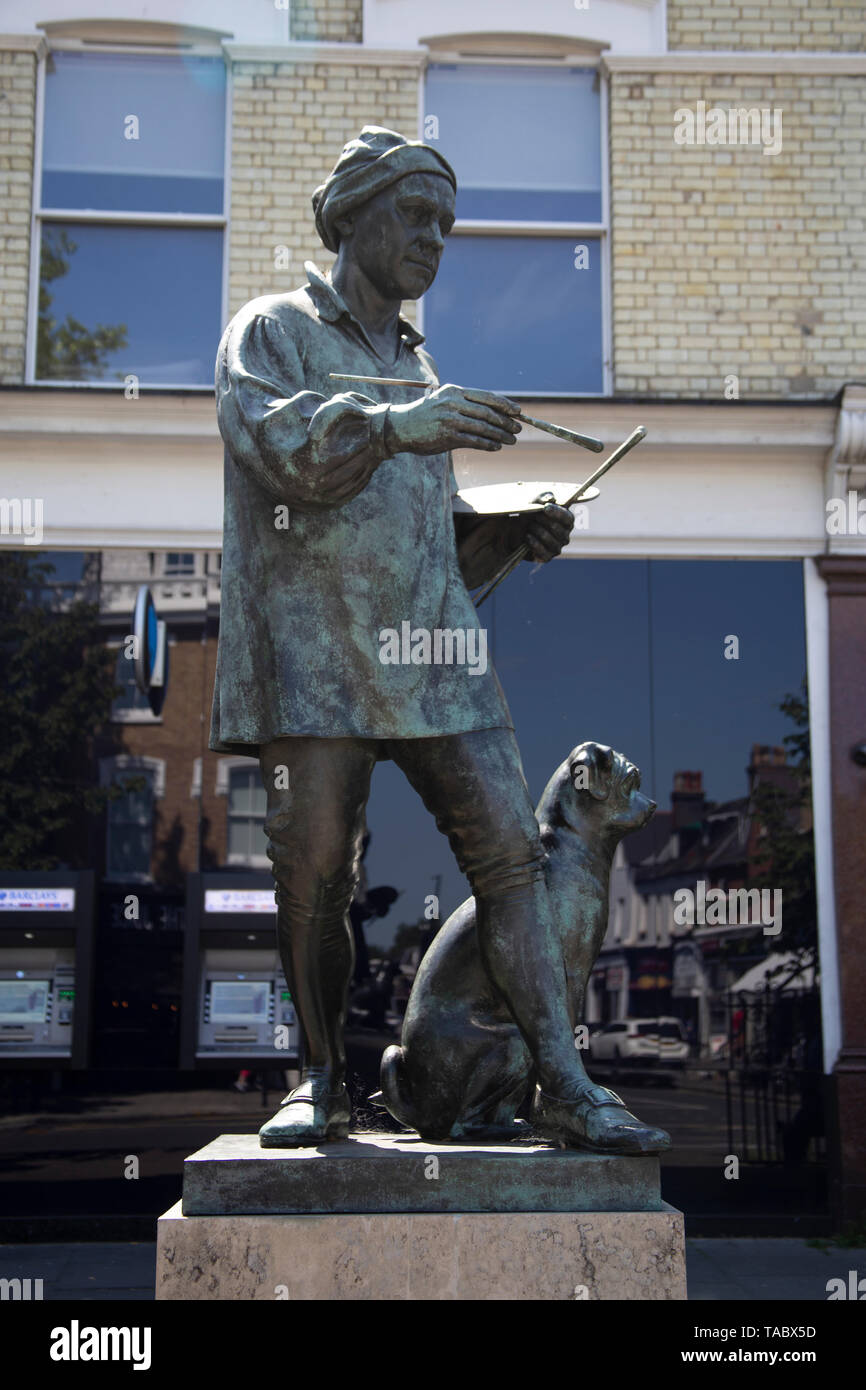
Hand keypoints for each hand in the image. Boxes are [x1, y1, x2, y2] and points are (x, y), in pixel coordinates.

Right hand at [386, 384, 521, 455]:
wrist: (400, 427)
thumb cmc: (425, 415)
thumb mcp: (444, 401)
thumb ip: (465, 404)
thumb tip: (494, 412)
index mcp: (454, 391)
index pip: (486, 396)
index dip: (505, 404)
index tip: (518, 412)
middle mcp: (453, 402)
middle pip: (488, 412)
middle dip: (506, 422)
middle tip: (518, 429)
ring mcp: (450, 419)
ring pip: (484, 428)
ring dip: (501, 435)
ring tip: (511, 440)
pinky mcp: (447, 436)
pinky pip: (474, 441)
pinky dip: (488, 444)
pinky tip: (496, 447)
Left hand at [515, 502, 574, 562]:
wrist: (515, 530)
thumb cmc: (530, 514)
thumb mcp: (534, 502)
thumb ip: (543, 497)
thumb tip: (550, 498)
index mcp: (566, 521)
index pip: (568, 518)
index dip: (558, 513)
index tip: (545, 508)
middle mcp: (565, 536)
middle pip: (558, 529)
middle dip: (543, 521)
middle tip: (533, 517)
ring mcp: (557, 548)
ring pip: (550, 540)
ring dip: (537, 531)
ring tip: (529, 526)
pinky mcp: (547, 557)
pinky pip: (544, 552)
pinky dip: (534, 543)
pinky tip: (527, 536)